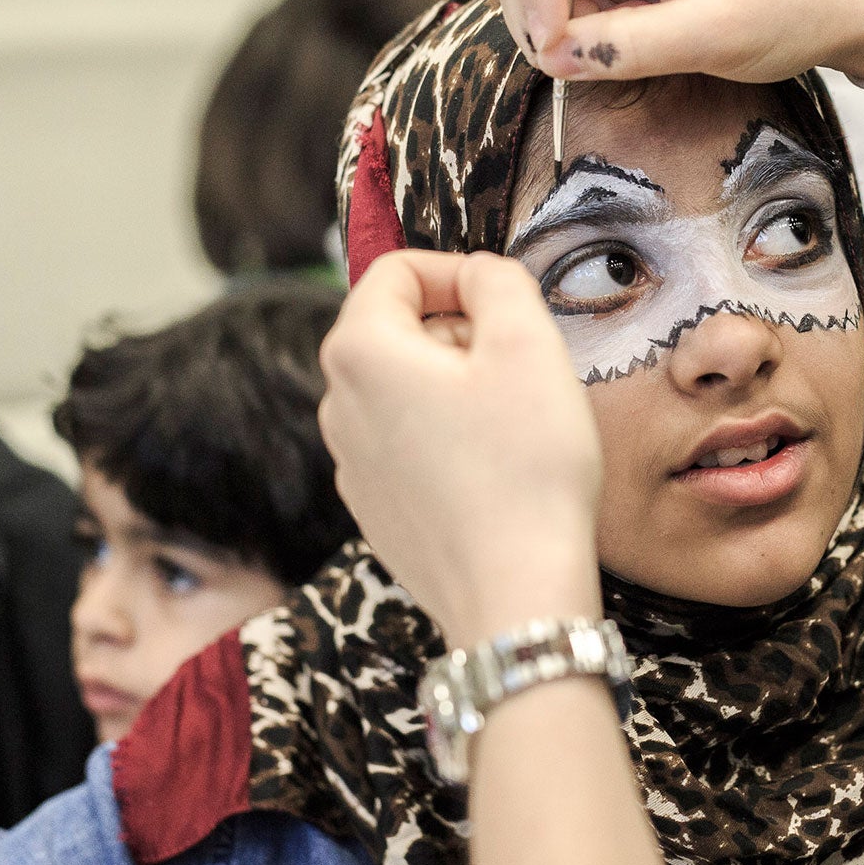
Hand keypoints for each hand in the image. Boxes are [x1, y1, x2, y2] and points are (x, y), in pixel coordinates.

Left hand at [317, 250, 603, 647]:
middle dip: (459, 333)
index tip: (506, 306)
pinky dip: (447, 440)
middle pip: (397, 330)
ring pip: (403, 389)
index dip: (458, 272)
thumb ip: (497, 279)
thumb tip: (478, 277)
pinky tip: (492, 473)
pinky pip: (407, 445)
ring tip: (510, 426)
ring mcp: (349, 463)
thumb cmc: (525, 468)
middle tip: (519, 371)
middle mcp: (335, 405)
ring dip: (456, 388)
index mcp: (359, 351)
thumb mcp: (528, 343)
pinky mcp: (374, 509)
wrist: (514, 594)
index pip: (397, 270)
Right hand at [491, 0, 863, 86]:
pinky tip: (622, 47)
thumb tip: (554, 57)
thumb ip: (627, 47)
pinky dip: (577, 30)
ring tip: (608, 55)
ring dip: (555, 22)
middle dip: (535, 4)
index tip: (553, 37)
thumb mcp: (714, 35)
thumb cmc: (794, 5)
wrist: (837, 7)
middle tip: (569, 62)